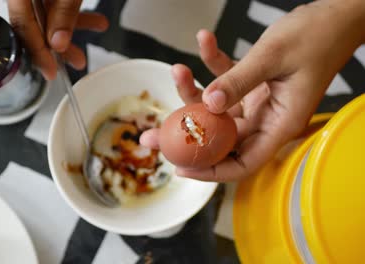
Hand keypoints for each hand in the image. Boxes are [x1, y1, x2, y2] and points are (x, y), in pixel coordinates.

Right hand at [7, 0, 108, 79]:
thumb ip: (62, 13)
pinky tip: (95, 21)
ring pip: (49, 13)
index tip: (50, 71)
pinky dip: (74, 13)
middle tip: (76, 61)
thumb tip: (58, 42)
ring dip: (73, 27)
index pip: (22, 26)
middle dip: (59, 44)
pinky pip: (57, 2)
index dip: (38, 52)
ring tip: (97, 31)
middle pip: (34, 23)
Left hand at [141, 0, 364, 180]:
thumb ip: (240, 80)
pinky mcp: (253, 83)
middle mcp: (267, 118)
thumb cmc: (317, 36)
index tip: (181, 167)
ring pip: (217, 109)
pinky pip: (226, 80)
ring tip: (177, 69)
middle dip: (186, 134)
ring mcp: (259, 101)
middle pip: (220, 139)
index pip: (243, 163)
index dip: (211, 170)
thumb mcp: (274, 57)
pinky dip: (213, 63)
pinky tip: (203, 40)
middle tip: (152, 135)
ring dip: (193, 92)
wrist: (334, 16)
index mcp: (280, 124)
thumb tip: (208, 103)